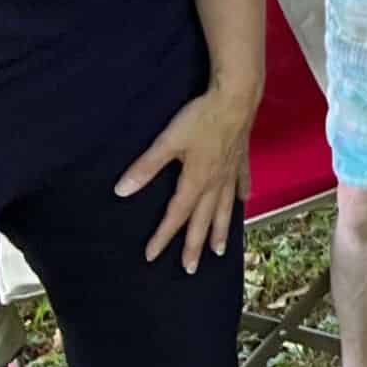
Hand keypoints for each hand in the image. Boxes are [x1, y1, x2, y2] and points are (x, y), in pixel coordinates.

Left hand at [116, 84, 255, 272]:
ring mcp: (231, 172)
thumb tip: (121, 191)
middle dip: (195, 245)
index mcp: (196, 181)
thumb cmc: (201, 118)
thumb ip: (146, 167)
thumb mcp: (168, 142)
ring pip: (225, 208)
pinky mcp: (241, 158)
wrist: (236, 97)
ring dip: (221, 230)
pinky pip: (242, 182)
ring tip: (220, 250)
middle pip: (204, 220)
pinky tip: (244, 203)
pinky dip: (242, 195)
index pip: (176, 215)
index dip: (163, 236)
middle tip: (190, 268)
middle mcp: (215, 183)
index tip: (151, 256)